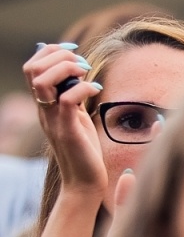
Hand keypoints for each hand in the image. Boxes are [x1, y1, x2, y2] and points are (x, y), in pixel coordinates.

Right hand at [23, 43, 104, 194]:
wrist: (85, 184)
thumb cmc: (85, 152)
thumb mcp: (77, 118)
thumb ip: (73, 97)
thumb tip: (77, 74)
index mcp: (44, 105)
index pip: (32, 67)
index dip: (49, 52)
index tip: (74, 53)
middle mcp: (44, 110)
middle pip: (32, 68)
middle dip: (58, 56)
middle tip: (82, 64)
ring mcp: (53, 120)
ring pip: (42, 81)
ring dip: (66, 69)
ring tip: (86, 73)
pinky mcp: (68, 131)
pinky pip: (67, 101)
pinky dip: (83, 88)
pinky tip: (97, 91)